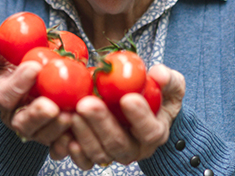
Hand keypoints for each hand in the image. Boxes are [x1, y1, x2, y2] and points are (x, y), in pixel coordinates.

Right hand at [0, 32, 73, 146]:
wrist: (38, 87)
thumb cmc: (20, 69)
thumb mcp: (5, 58)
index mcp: (3, 97)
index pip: (4, 94)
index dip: (18, 83)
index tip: (35, 67)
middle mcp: (17, 118)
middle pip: (22, 122)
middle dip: (36, 115)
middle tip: (51, 105)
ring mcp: (36, 132)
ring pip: (43, 136)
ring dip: (56, 128)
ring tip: (70, 115)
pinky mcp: (54, 140)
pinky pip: (59, 148)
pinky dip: (67, 144)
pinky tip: (77, 138)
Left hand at [56, 64, 185, 169]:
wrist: (142, 110)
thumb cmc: (157, 96)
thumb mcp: (169, 84)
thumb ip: (168, 78)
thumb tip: (158, 74)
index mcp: (155, 132)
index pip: (150, 131)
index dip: (140, 117)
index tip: (128, 98)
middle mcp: (135, 149)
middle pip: (119, 144)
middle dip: (101, 123)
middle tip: (87, 103)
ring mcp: (114, 154)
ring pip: (100, 152)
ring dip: (84, 134)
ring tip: (72, 113)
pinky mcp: (95, 155)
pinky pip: (84, 160)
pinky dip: (73, 151)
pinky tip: (65, 135)